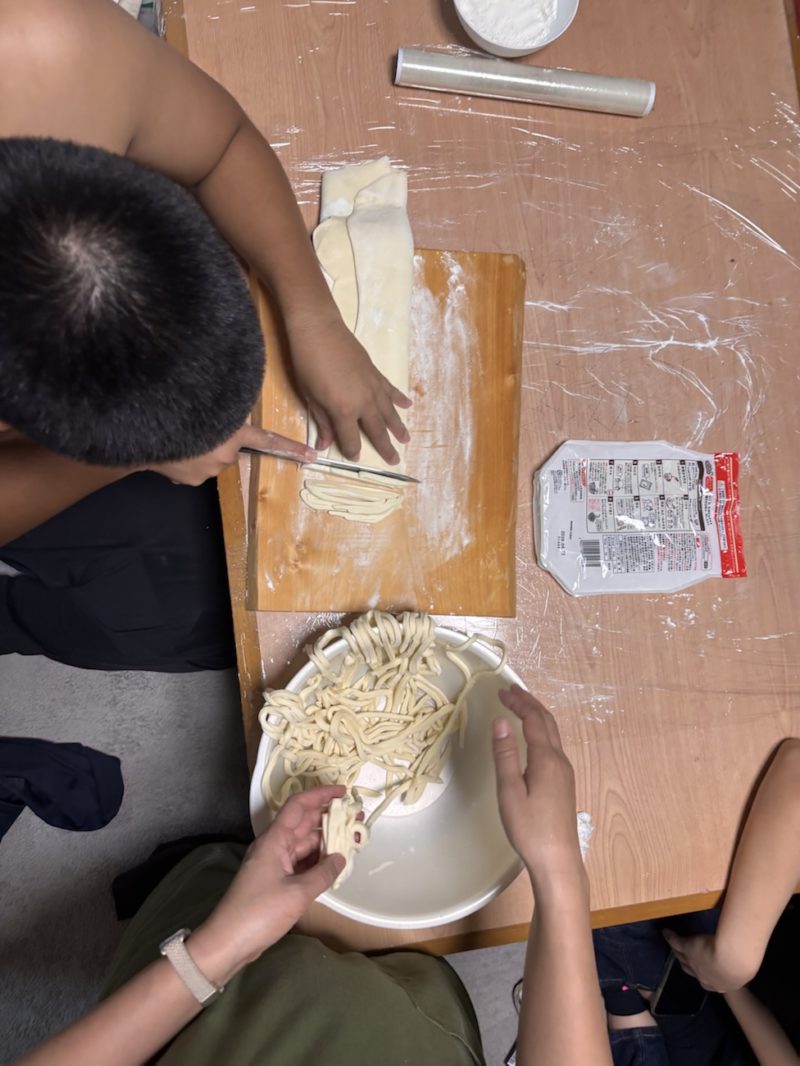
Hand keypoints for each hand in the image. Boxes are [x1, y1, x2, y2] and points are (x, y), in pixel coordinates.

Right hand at [148, 423, 315, 485]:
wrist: (142, 431)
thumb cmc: (178, 410)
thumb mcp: (211, 401)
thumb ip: (230, 408)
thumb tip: (239, 411)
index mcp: (234, 435)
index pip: (268, 440)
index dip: (291, 448)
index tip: (312, 456)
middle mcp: (225, 456)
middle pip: (231, 448)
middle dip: (221, 440)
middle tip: (200, 427)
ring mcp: (208, 471)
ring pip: (213, 458)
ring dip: (203, 449)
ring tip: (182, 435)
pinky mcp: (191, 481)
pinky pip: (196, 468)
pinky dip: (188, 459)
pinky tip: (174, 446)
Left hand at [196, 786, 345, 975]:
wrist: (229, 941)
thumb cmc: (260, 912)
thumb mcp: (297, 893)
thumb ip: (323, 873)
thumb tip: (341, 858)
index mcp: (274, 840)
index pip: (298, 806)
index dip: (320, 795)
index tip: (343, 791)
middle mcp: (274, 846)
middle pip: (304, 823)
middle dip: (329, 817)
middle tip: (356, 817)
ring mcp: (274, 863)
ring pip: (304, 844)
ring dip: (326, 840)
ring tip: (352, 839)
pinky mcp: (275, 881)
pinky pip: (301, 862)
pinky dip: (318, 860)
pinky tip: (335, 863)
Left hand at [287, 312, 410, 463]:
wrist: (319, 329)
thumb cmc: (307, 363)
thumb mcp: (310, 397)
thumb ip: (321, 421)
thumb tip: (324, 444)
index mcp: (343, 411)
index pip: (351, 440)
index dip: (352, 451)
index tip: (353, 457)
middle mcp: (363, 403)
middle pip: (376, 430)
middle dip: (385, 447)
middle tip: (395, 461)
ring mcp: (373, 387)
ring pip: (389, 413)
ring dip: (398, 427)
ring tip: (407, 439)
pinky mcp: (376, 374)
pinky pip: (391, 391)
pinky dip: (400, 399)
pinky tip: (408, 406)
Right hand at [492, 685, 582, 881]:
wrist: (558, 861)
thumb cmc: (530, 829)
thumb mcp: (510, 792)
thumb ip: (505, 756)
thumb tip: (501, 722)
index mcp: (547, 759)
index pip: (534, 719)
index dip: (519, 702)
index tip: (501, 691)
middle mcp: (560, 761)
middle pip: (547, 722)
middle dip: (529, 703)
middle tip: (510, 691)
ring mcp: (565, 772)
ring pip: (552, 733)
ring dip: (536, 715)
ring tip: (519, 706)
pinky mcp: (564, 783)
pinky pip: (553, 745)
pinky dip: (540, 730)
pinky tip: (531, 737)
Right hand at [663, 931, 757, 992]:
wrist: (733, 960)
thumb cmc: (742, 966)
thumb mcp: (743, 971)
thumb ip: (741, 970)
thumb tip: (749, 967)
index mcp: (716, 984)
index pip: (705, 979)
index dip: (701, 973)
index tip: (700, 968)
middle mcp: (702, 976)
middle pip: (690, 969)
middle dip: (686, 964)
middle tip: (683, 958)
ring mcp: (693, 961)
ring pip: (682, 956)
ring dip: (677, 951)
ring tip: (674, 946)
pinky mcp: (687, 947)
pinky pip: (676, 942)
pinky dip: (670, 937)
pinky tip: (666, 932)